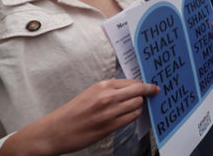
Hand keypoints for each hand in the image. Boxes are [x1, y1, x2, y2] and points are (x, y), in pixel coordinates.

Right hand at [9, 80, 159, 155]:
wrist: (56, 130)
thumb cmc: (73, 111)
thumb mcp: (91, 92)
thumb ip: (110, 89)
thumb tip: (131, 88)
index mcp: (103, 85)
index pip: (133, 82)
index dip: (144, 84)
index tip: (151, 85)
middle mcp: (108, 97)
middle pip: (139, 91)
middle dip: (149, 91)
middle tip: (156, 91)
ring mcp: (109, 112)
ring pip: (137, 104)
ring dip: (139, 105)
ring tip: (136, 105)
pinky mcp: (109, 126)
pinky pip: (131, 118)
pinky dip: (134, 115)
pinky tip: (130, 115)